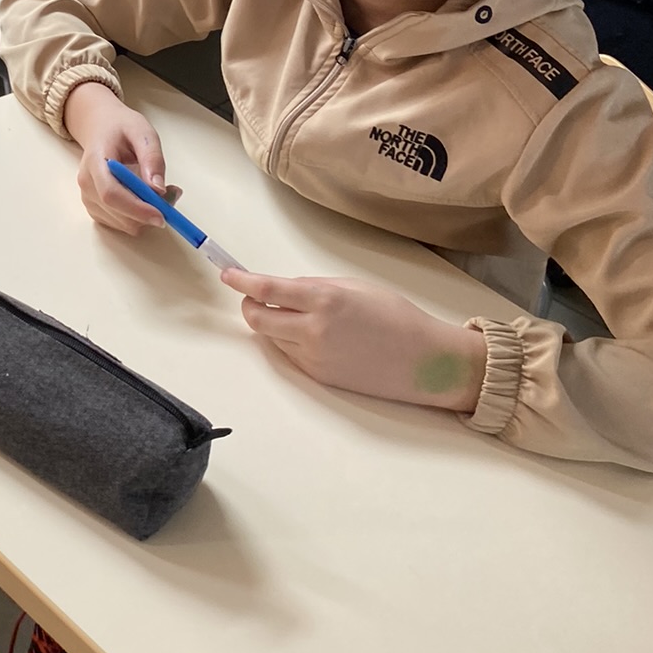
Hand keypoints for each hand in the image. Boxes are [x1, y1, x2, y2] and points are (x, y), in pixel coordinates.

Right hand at [63, 81, 171, 234]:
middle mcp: (87, 184)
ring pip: (123, 223)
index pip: (111, 194)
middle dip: (150, 212)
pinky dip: (139, 217)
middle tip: (172, 193)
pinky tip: (145, 197)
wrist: (100, 127)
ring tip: (159, 189)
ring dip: (147, 215)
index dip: (137, 209)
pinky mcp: (95, 208)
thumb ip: (152, 158)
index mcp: (95, 161)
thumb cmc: (120, 127)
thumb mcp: (142, 132)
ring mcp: (88, 198)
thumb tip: (158, 189)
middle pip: (118, 212)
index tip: (162, 215)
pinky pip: (122, 224)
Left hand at [220, 269, 487, 411]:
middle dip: (249, 306)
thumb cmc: (395, 316)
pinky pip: (291, 356)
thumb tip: (284, 289)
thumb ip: (315, 287)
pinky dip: (289, 342)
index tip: (229, 275)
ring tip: (293, 315)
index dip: (242, 281)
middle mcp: (313, 330)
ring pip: (272, 339)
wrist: (424, 361)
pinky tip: (310, 335)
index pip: (267, 290)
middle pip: (258, 319)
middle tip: (252, 297)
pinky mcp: (319, 378)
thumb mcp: (354, 287)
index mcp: (324, 300)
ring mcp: (314, 358)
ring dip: (271, 325)